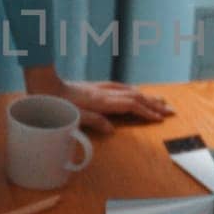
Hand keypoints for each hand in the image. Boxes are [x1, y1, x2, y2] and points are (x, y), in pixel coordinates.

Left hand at [24, 67, 172, 133]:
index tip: (160, 118)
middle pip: (135, 97)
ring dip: (147, 96)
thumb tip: (112, 130)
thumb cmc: (54, 103)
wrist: (42, 84)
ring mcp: (100, 88)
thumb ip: (93, 122)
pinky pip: (121, 88)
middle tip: (170, 110)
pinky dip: (134, 91)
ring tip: (161, 100)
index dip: (147, 112)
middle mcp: (103, 92)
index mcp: (100, 101)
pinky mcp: (95, 87)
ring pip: (129, 90)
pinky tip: (137, 93)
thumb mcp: (71, 116)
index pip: (130, 105)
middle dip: (154, 104)